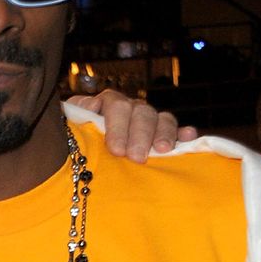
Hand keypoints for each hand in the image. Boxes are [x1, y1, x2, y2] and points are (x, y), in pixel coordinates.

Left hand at [68, 90, 197, 161]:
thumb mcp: (71, 127)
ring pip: (163, 118)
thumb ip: (76, 114)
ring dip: (164, 134)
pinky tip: (190, 136)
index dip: (118, 127)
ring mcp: (149, 120)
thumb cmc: (76, 141)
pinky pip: (179, 130)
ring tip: (163, 150)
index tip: (116, 150)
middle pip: (141, 112)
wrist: (80, 156)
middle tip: (136, 158)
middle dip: (140, 135)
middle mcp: (131, 108)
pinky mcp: (164, 135)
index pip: (116, 105)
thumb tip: (91, 106)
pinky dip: (184, 133)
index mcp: (107, 103)